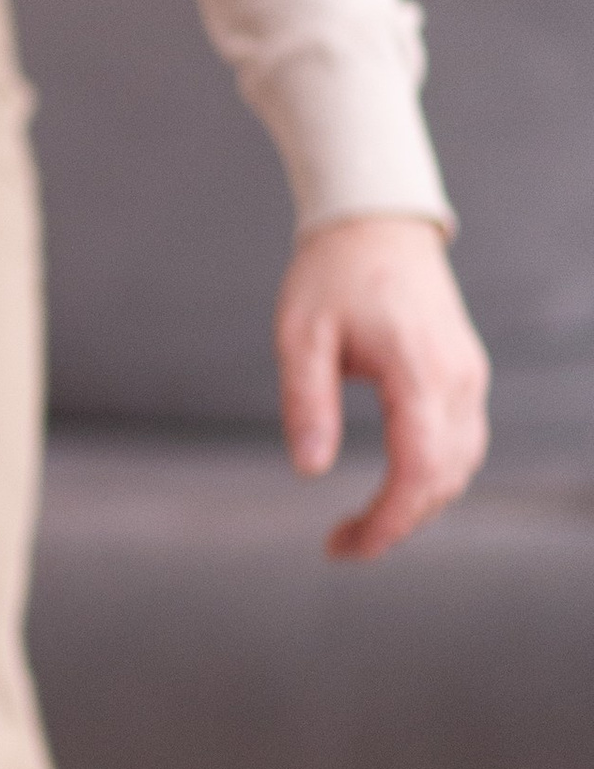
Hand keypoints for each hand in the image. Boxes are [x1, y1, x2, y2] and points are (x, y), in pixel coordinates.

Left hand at [275, 213, 488, 559]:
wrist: (376, 222)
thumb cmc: (332, 273)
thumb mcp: (300, 334)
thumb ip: (307, 401)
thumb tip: (309, 470)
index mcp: (418, 367)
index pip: (420, 467)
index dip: (388, 519)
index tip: (346, 546)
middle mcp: (457, 377)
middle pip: (445, 478)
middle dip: (397, 523)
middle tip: (342, 544)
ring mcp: (469, 376)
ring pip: (461, 466)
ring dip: (418, 505)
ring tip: (362, 526)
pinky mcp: (464, 375)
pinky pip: (462, 443)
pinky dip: (432, 477)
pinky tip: (394, 491)